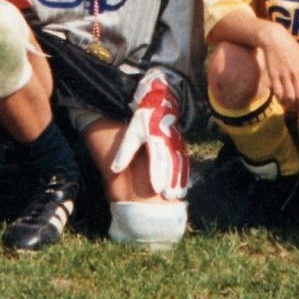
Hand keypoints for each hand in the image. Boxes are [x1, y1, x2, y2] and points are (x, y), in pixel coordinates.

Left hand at [110, 71, 188, 198]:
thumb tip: (114, 169)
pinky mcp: (180, 145)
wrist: (161, 101)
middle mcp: (168, 144)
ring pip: (179, 165)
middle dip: (171, 182)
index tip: (157, 189)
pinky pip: (184, 162)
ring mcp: (176, 144)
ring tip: (178, 195)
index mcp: (157, 141)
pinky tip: (184, 185)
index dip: (157, 175)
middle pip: (171, 166)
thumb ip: (125, 152)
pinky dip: (184, 174)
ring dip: (179, 180)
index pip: (157, 161)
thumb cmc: (144, 118)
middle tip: (170, 197)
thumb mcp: (132, 133)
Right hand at [256, 24, 298, 109]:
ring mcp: (284, 75)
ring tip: (293, 109)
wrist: (275, 39)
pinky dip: (281, 100)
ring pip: (290, 97)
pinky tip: (283, 102)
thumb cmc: (291, 49)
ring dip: (292, 106)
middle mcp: (296, 74)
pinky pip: (278, 92)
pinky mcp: (273, 75)